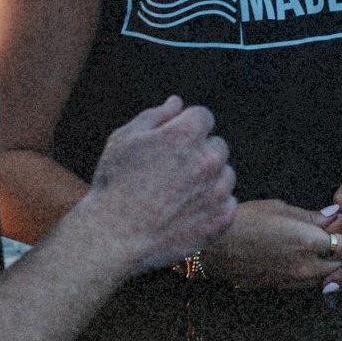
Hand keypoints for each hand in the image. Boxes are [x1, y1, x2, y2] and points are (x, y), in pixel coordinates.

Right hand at [88, 95, 236, 271]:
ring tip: (175, 196)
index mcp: (187, 134)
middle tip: (169, 173)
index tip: (167, 145)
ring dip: (208, 180)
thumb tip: (177, 103)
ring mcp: (218, 191)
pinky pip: (228, 204)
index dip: (184, 128)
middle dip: (199, 152)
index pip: (203, 117)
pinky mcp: (221, 219)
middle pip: (217, 145)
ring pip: (225, 175)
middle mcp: (209, 159)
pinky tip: (186, 213)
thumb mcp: (124, 139)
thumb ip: (155, 116)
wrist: (114, 237)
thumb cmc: (114, 183)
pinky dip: (212, 206)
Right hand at [202, 199, 341, 289]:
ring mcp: (295, 281)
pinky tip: (314, 259)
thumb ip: (312, 216)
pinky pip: (313, 283)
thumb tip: (334, 216)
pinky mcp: (285, 287)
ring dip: (336, 265)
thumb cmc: (245, 220)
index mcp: (307, 242)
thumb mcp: (280, 208)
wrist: (215, 248)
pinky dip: (320, 272)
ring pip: (331, 278)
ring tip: (334, 247)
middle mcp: (306, 266)